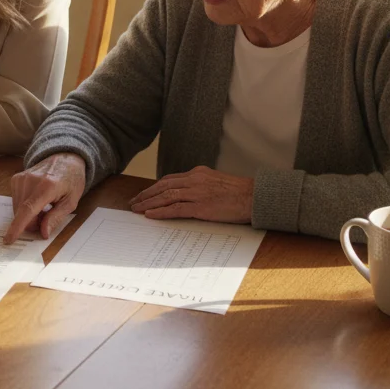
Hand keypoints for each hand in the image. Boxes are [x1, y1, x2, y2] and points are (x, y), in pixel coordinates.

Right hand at [4, 153, 85, 243]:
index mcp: (47, 186)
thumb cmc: (71, 180)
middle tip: (46, 219)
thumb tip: (43, 232)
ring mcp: (21, 178)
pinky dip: (24, 207)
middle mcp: (30, 180)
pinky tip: (36, 201)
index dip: (18, 227)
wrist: (65, 158)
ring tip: (43, 208)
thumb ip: (56, 217)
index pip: (27, 209)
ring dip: (27, 215)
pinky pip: (15, 201)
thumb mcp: (71, 202)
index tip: (9, 239)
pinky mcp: (16, 179)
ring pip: (17, 209)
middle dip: (31, 223)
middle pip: (21, 213)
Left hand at [128, 165, 253, 222]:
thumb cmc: (240, 193)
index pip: (169, 179)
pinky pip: (175, 209)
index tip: (144, 194)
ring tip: (137, 209)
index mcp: (198, 173)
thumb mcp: (217, 183)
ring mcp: (197, 193)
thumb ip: (201, 186)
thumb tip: (187, 194)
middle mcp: (195, 180)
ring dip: (149, 203)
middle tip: (134, 202)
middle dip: (146, 194)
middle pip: (163, 186)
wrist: (256, 197)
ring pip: (166, 196)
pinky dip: (161, 211)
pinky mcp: (201, 206)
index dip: (154, 187)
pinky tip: (150, 215)